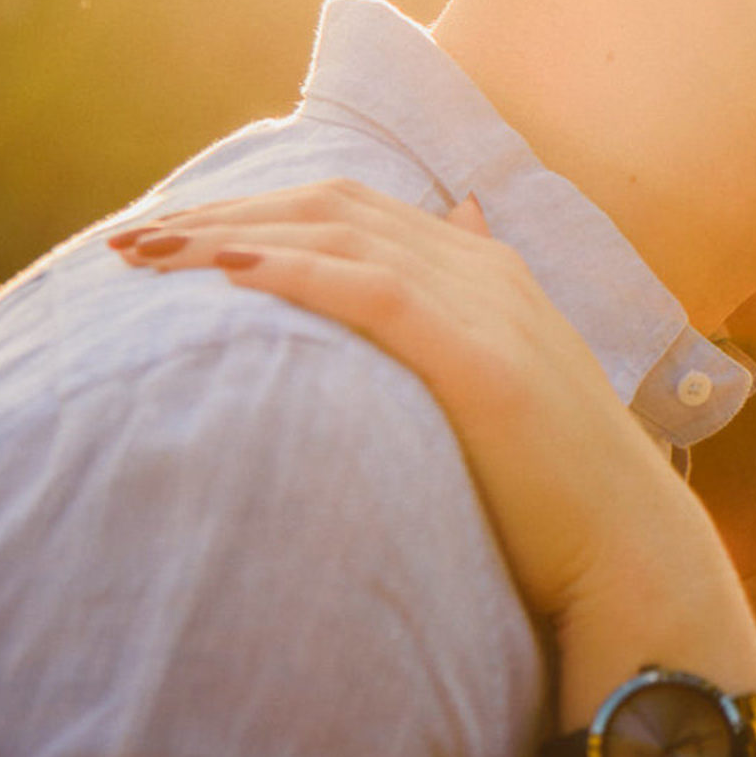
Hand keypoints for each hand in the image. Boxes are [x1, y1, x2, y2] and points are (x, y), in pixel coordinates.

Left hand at [107, 181, 755, 725]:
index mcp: (488, 271)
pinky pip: (371, 289)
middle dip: (224, 210)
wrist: (627, 551)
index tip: (171, 234)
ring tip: (147, 252)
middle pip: (332, 205)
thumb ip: (466, 320)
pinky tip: (225, 273)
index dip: (254, 207)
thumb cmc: (556, 491)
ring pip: (339, 234)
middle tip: (128, 237)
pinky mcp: (481, 359)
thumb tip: (454, 234)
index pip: (351, 207)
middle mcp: (486, 271)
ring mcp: (489, 308)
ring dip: (232, 234)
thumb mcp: (506, 386)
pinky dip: (294, 271)